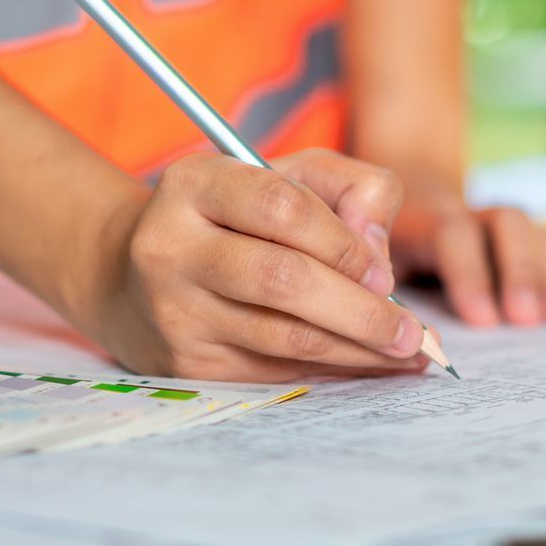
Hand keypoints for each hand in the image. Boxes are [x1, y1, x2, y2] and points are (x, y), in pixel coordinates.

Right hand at [88, 149, 438, 381]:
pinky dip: (332, 370)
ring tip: (409, 353)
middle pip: (282, 280)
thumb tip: (378, 251)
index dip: (343, 243)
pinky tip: (370, 365)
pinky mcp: (185, 364)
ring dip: (357, 350)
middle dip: (360, 311)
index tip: (384, 272)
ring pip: (283, 338)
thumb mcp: (287, 175)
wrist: (130, 276)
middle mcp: (172, 246)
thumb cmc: (234, 217)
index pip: (281, 207)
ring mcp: (175, 311)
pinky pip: (275, 371)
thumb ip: (350, 186)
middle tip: (414, 332)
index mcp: (195, 184)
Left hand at [388, 174, 545, 327]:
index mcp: (426, 219)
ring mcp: (504, 225)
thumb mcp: (373, 261)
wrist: (413, 200)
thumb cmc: (388, 250)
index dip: (469, 274)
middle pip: (505, 225)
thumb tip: (398, 327)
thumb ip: (386, 287)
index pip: (453, 234)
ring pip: (535, 233)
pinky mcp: (527, 240)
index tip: (480, 320)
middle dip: (520, 271)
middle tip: (527, 319)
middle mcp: (472, 214)